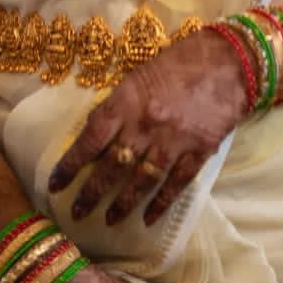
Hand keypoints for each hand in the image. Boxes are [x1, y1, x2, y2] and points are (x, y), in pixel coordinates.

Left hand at [48, 28, 248, 227]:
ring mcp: (174, 141)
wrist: (227, 61)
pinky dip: (162, 203)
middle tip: (77, 212)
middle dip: (92, 193)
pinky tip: (149, 219)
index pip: (90, 140)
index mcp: (125, 102)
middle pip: (113, 166)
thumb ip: (117, 108)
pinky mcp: (200, 151)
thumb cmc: (176, 63)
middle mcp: (145, 125)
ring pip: (142, 180)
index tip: (55, 184)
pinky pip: (177, 184)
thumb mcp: (135, 78)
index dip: (70, 165)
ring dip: (123, 204)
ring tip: (108, 220)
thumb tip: (96, 137)